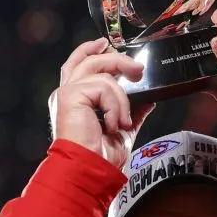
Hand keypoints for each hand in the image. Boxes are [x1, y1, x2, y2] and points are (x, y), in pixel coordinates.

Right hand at [49, 38, 155, 168]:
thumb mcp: (123, 131)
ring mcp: (67, 93)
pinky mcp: (70, 96)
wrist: (90, 171)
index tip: (107, 44)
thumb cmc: (100, 158)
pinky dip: (115, 105)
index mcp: (75, 100)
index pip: (79, 64)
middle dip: (116, 59)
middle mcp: (67, 93)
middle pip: (89, 59)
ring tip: (122, 122)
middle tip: (138, 70)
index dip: (91, 50)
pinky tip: (113, 124)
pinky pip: (103, 86)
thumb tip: (149, 98)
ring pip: (101, 72)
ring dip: (121, 98)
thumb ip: (132, 112)